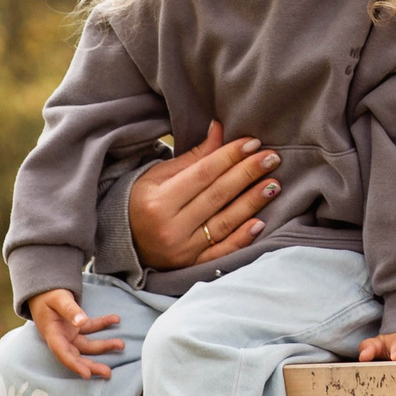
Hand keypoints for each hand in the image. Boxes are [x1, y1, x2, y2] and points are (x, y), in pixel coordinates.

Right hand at [30, 288, 125, 378]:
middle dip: (92, 365)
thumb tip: (81, 321)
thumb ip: (69, 309)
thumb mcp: (58, 299)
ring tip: (121, 344)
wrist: (42, 290)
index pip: (63, 353)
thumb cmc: (48, 294)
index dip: (75, 365)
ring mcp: (69, 334)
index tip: (87, 374)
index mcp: (52, 334)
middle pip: (77, 355)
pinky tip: (116, 319)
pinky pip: (91, 328)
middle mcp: (61, 338)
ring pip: (87, 345)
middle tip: (108, 373)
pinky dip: (103, 325)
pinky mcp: (76, 327)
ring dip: (104, 345)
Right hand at [131, 120, 280, 270]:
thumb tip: (220, 129)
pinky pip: (221, 252)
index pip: (203, 174)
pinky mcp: (191, 266)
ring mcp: (182, 250)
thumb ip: (194, 156)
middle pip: (217, 196)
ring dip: (252, 202)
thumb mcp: (159, 175)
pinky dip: (241, 238)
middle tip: (272, 158)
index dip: (230, 156)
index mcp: (158, 200)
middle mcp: (170, 227)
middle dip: (247, 174)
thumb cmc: (142, 201)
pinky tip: (260, 222)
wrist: (122, 240)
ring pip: (224, 223)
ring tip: (273, 184)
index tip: (253, 143)